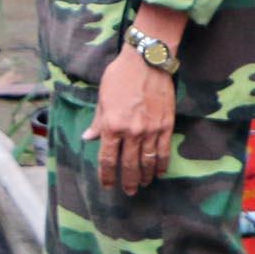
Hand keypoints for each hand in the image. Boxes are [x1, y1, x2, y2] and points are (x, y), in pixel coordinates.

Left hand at [87, 47, 176, 194]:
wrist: (148, 62)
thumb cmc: (120, 76)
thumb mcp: (102, 98)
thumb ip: (98, 122)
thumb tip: (88, 138)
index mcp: (112, 126)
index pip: (107, 159)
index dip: (106, 175)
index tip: (107, 185)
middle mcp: (131, 132)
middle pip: (129, 165)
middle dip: (127, 181)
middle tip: (128, 191)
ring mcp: (150, 130)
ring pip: (147, 162)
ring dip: (145, 176)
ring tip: (143, 184)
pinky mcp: (166, 125)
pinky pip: (163, 151)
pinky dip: (161, 164)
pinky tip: (159, 172)